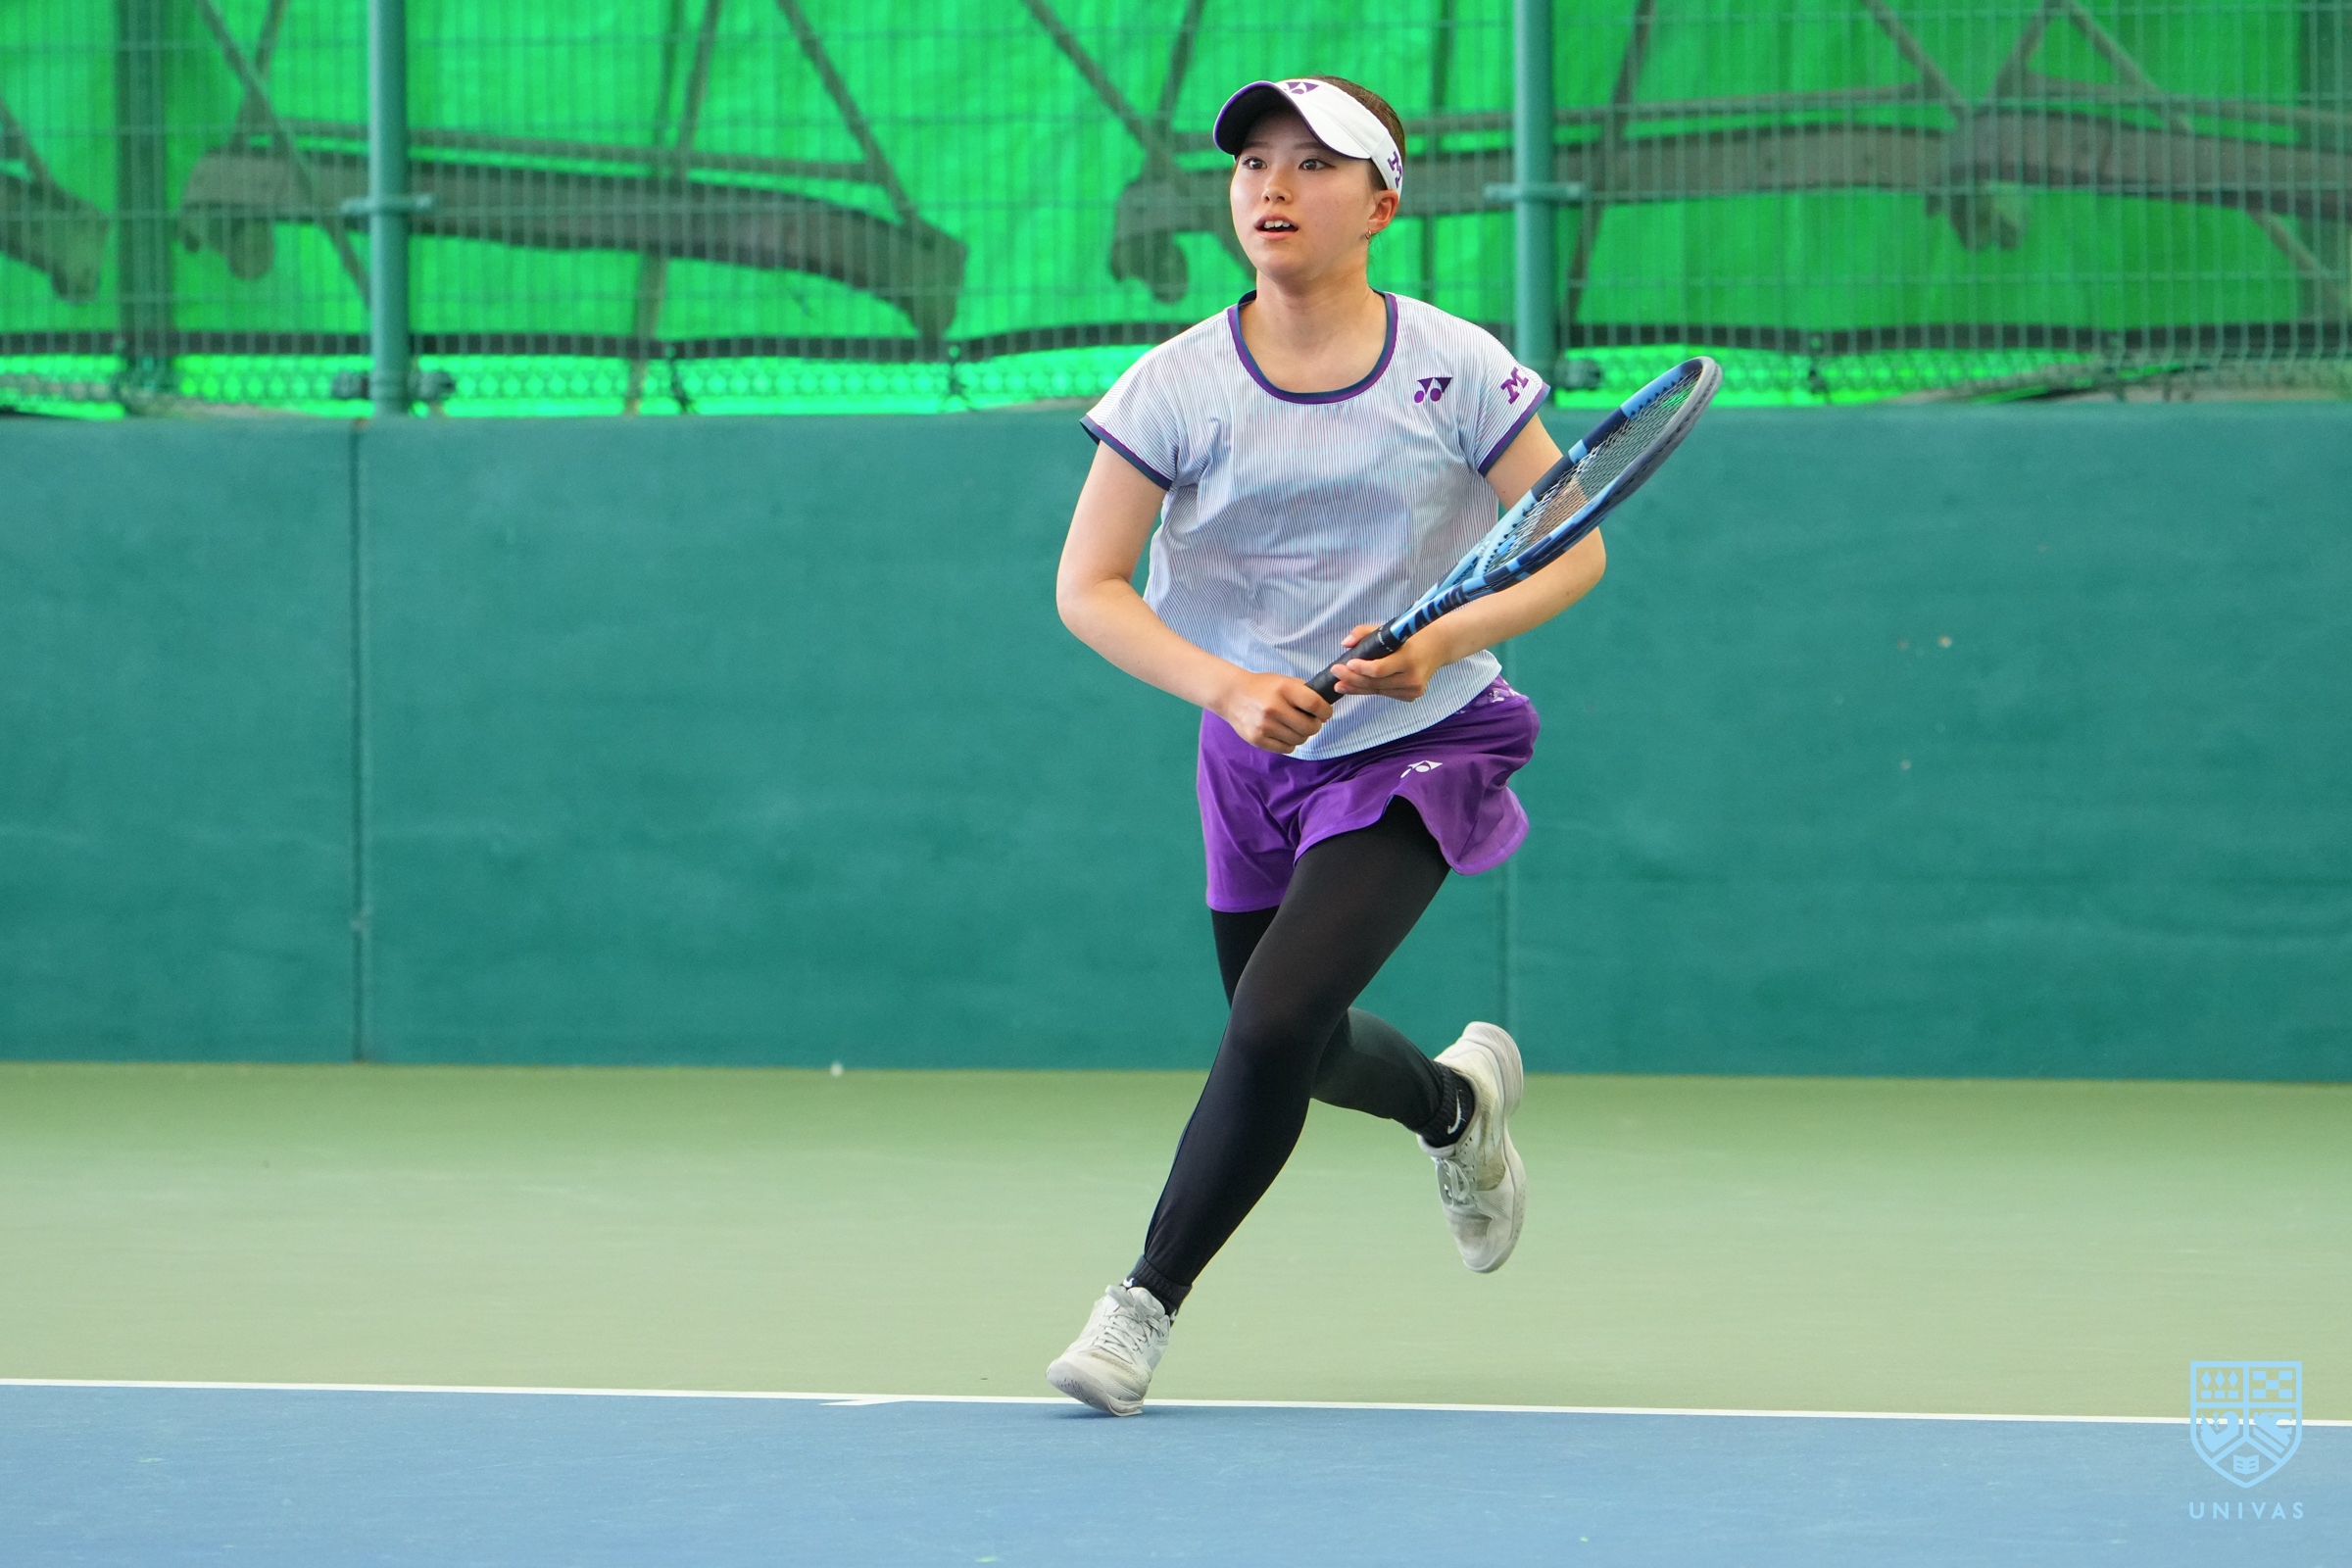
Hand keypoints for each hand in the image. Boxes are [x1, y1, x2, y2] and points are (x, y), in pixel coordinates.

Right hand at [1216, 670, 1332, 753]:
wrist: (1232, 695)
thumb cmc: (1264, 687)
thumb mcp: (1285, 681)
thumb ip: (1307, 694)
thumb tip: (1325, 716)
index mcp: (1283, 689)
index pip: (1315, 705)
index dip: (1326, 711)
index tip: (1324, 713)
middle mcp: (1274, 708)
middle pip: (1309, 727)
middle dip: (1314, 726)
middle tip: (1309, 721)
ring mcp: (1265, 725)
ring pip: (1299, 740)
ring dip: (1301, 735)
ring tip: (1293, 727)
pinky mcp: (1257, 739)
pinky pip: (1286, 749)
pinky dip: (1289, 743)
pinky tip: (1283, 733)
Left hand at [1329, 624, 1445, 700]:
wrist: (1439, 646)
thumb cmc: (1410, 635)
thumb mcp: (1389, 628)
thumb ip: (1365, 632)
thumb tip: (1346, 643)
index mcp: (1408, 658)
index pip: (1379, 670)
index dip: (1360, 669)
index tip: (1345, 664)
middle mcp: (1412, 678)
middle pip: (1375, 683)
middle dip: (1352, 679)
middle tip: (1335, 674)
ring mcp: (1413, 690)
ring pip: (1378, 691)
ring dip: (1357, 687)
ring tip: (1340, 684)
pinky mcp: (1412, 696)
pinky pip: (1385, 694)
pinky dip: (1372, 689)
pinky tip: (1358, 686)